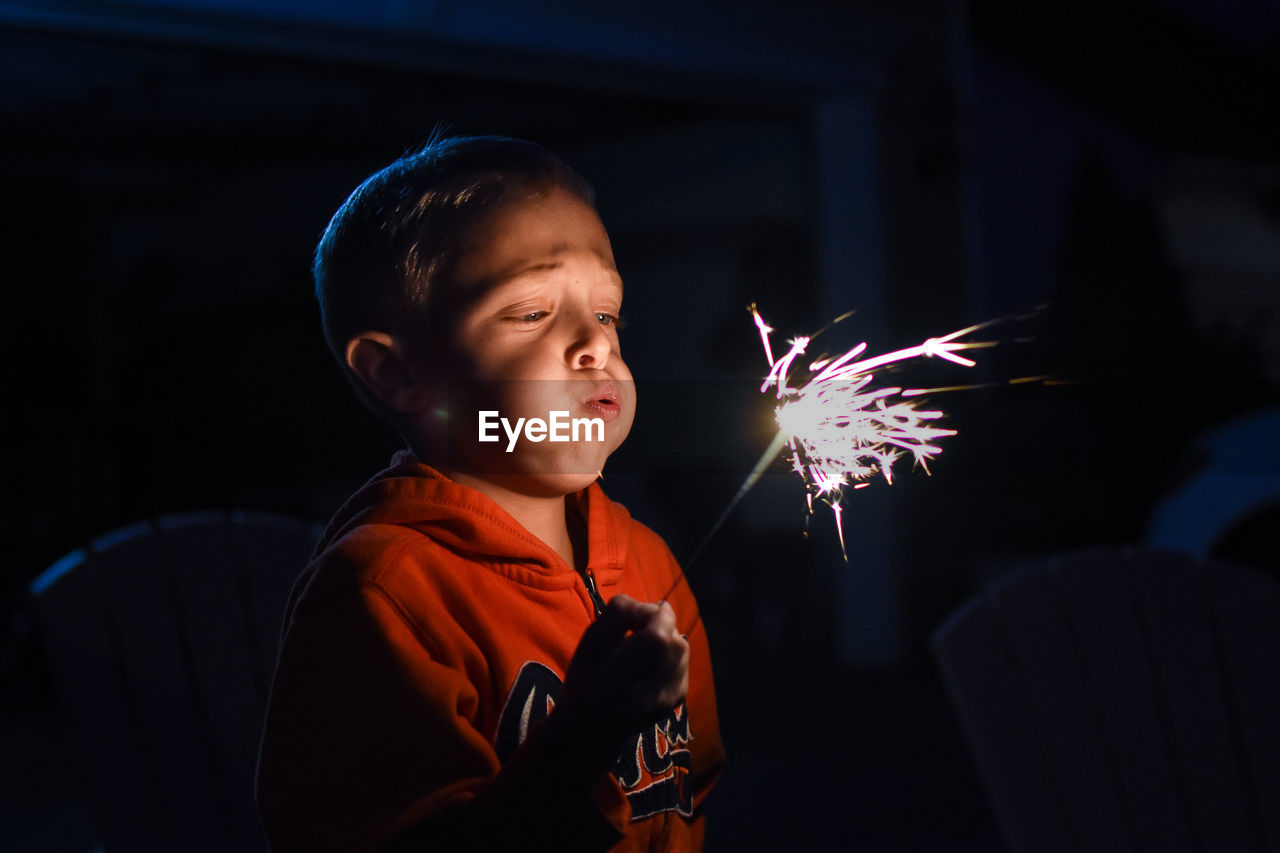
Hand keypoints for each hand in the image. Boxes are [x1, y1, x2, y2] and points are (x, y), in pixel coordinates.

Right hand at [557, 595, 689, 759]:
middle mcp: (668, 671)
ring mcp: (676, 688)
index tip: (623, 623)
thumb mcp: (593, 637)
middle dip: (653, 627)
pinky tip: (644, 671)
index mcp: (645, 654)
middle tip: (627, 640)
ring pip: (678, 647)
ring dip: (661, 643)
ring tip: (636, 657)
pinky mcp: (679, 697)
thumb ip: (622, 611)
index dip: (642, 613)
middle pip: (672, 632)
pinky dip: (665, 660)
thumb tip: (651, 606)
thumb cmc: (585, 680)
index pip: (660, 617)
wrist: (591, 729)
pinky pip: (679, 664)